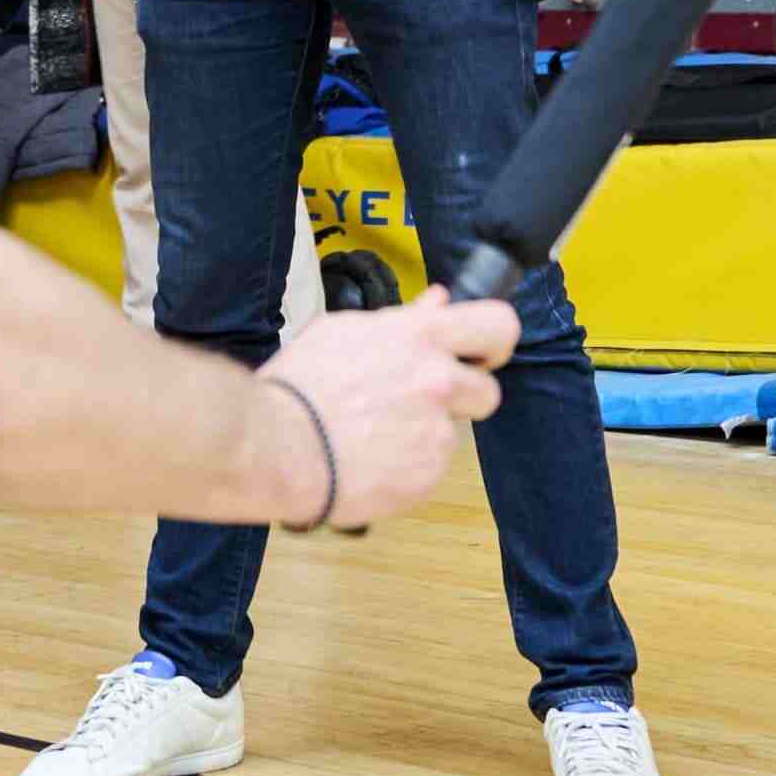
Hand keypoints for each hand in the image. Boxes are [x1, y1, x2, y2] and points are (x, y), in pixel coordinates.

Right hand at [258, 288, 511, 529]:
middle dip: (466, 399)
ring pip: (450, 434)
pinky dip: (405, 469)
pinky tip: (369, 461)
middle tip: (429, 405)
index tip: (478, 355)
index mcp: (420, 337)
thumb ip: (402, 319)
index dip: (494, 343)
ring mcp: (436, 430)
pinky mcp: (428, 474)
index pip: (497, 324)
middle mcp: (437, 380)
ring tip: (374, 437)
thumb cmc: (301, 386)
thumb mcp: (345, 332)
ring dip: (423, 436)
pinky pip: (428, 469)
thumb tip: (439, 301)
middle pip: (488, 392)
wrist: (278, 446)